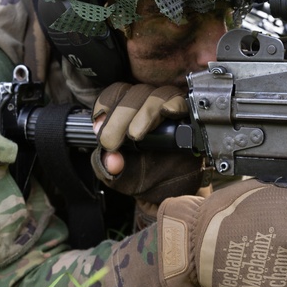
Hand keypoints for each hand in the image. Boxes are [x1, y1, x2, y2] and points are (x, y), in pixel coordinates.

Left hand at [91, 83, 202, 202]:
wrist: (167, 193)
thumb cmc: (141, 177)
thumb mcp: (116, 175)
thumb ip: (106, 166)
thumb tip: (110, 159)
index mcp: (127, 112)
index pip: (116, 93)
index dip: (105, 105)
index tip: (99, 128)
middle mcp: (147, 106)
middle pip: (135, 93)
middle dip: (119, 117)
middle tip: (111, 141)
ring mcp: (169, 110)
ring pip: (157, 95)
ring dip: (145, 113)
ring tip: (135, 134)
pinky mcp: (188, 119)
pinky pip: (182, 102)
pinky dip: (174, 104)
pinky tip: (168, 111)